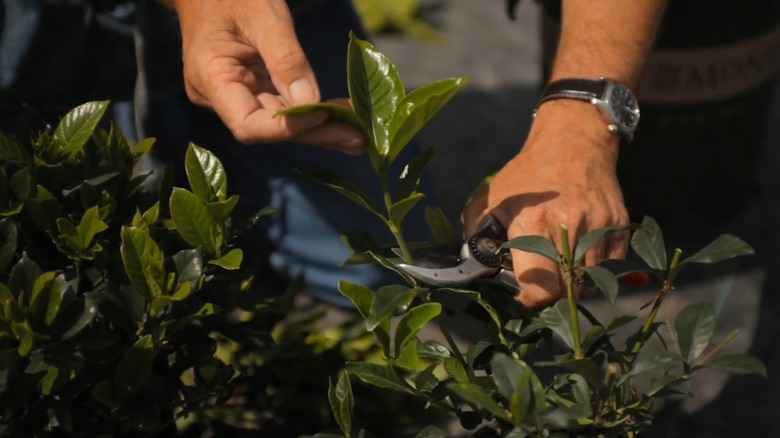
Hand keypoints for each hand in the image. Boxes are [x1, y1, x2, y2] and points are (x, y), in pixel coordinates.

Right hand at [174, 0, 363, 153]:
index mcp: (211, 79)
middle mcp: (219, 97)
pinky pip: (283, 107)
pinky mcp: (252, 90)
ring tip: (359, 134)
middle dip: (315, 132)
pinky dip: (312, 112)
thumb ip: (285, 58)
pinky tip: (342, 118)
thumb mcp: (262, 15)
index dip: (288, 126)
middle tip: (359, 138)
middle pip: (270, 130)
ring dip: (321, 128)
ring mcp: (236, 96)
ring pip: (281, 122)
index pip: (249, 125)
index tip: (325, 112)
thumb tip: (310, 101)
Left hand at [462, 100, 629, 308]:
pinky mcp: (620, 226)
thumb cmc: (526, 174)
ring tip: (559, 268)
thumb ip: (476, 235)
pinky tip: (579, 254)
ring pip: (592, 282)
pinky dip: (596, 269)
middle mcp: (571, 227)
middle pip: (568, 292)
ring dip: (575, 284)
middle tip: (540, 285)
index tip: (522, 297)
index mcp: (534, 224)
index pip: (541, 289)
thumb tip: (473, 269)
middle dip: (552, 296)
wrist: (572, 142)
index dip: (530, 301)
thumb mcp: (490, 199)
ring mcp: (600, 227)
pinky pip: (612, 267)